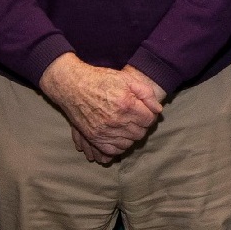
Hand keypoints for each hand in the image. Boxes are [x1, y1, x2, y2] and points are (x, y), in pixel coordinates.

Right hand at [39, 52, 163, 161]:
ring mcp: (104, 131)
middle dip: (141, 126)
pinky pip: (113, 150)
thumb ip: (146, 93)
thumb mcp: (126, 79)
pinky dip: (118, 146)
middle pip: (140, 133)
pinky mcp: (94, 137)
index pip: (149, 120)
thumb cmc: (101, 79)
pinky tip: (118, 136)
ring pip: (128, 143)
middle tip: (135, 118)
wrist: (72, 85)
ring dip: (130, 136)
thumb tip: (158, 110)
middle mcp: (116, 120)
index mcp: (127, 104)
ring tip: (126, 126)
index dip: (149, 115)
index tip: (144, 111)